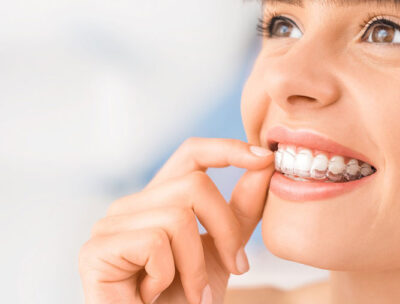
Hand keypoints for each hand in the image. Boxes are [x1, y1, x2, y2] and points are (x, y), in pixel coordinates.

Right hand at [78, 138, 273, 303]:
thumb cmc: (189, 299)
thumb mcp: (224, 249)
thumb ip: (240, 209)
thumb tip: (263, 165)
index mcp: (160, 200)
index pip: (192, 154)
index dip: (227, 149)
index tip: (264, 158)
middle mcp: (132, 205)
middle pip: (194, 184)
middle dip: (225, 230)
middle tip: (236, 267)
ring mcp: (110, 225)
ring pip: (178, 217)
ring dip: (196, 266)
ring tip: (194, 294)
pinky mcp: (96, 249)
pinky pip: (154, 242)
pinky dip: (168, 276)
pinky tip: (154, 295)